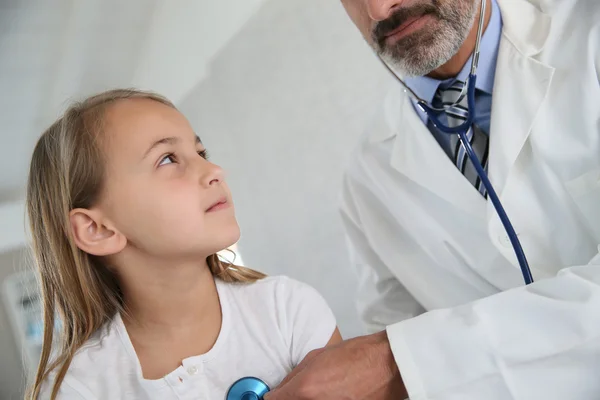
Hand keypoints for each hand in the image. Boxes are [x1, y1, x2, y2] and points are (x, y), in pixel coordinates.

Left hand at [264, 331, 406, 399]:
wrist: (389, 366)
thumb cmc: (357, 356)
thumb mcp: (317, 357)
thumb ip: (294, 377)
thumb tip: (278, 391)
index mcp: (305, 390)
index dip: (275, 397)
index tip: (277, 395)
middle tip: (301, 393)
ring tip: (321, 392)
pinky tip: (332, 395)